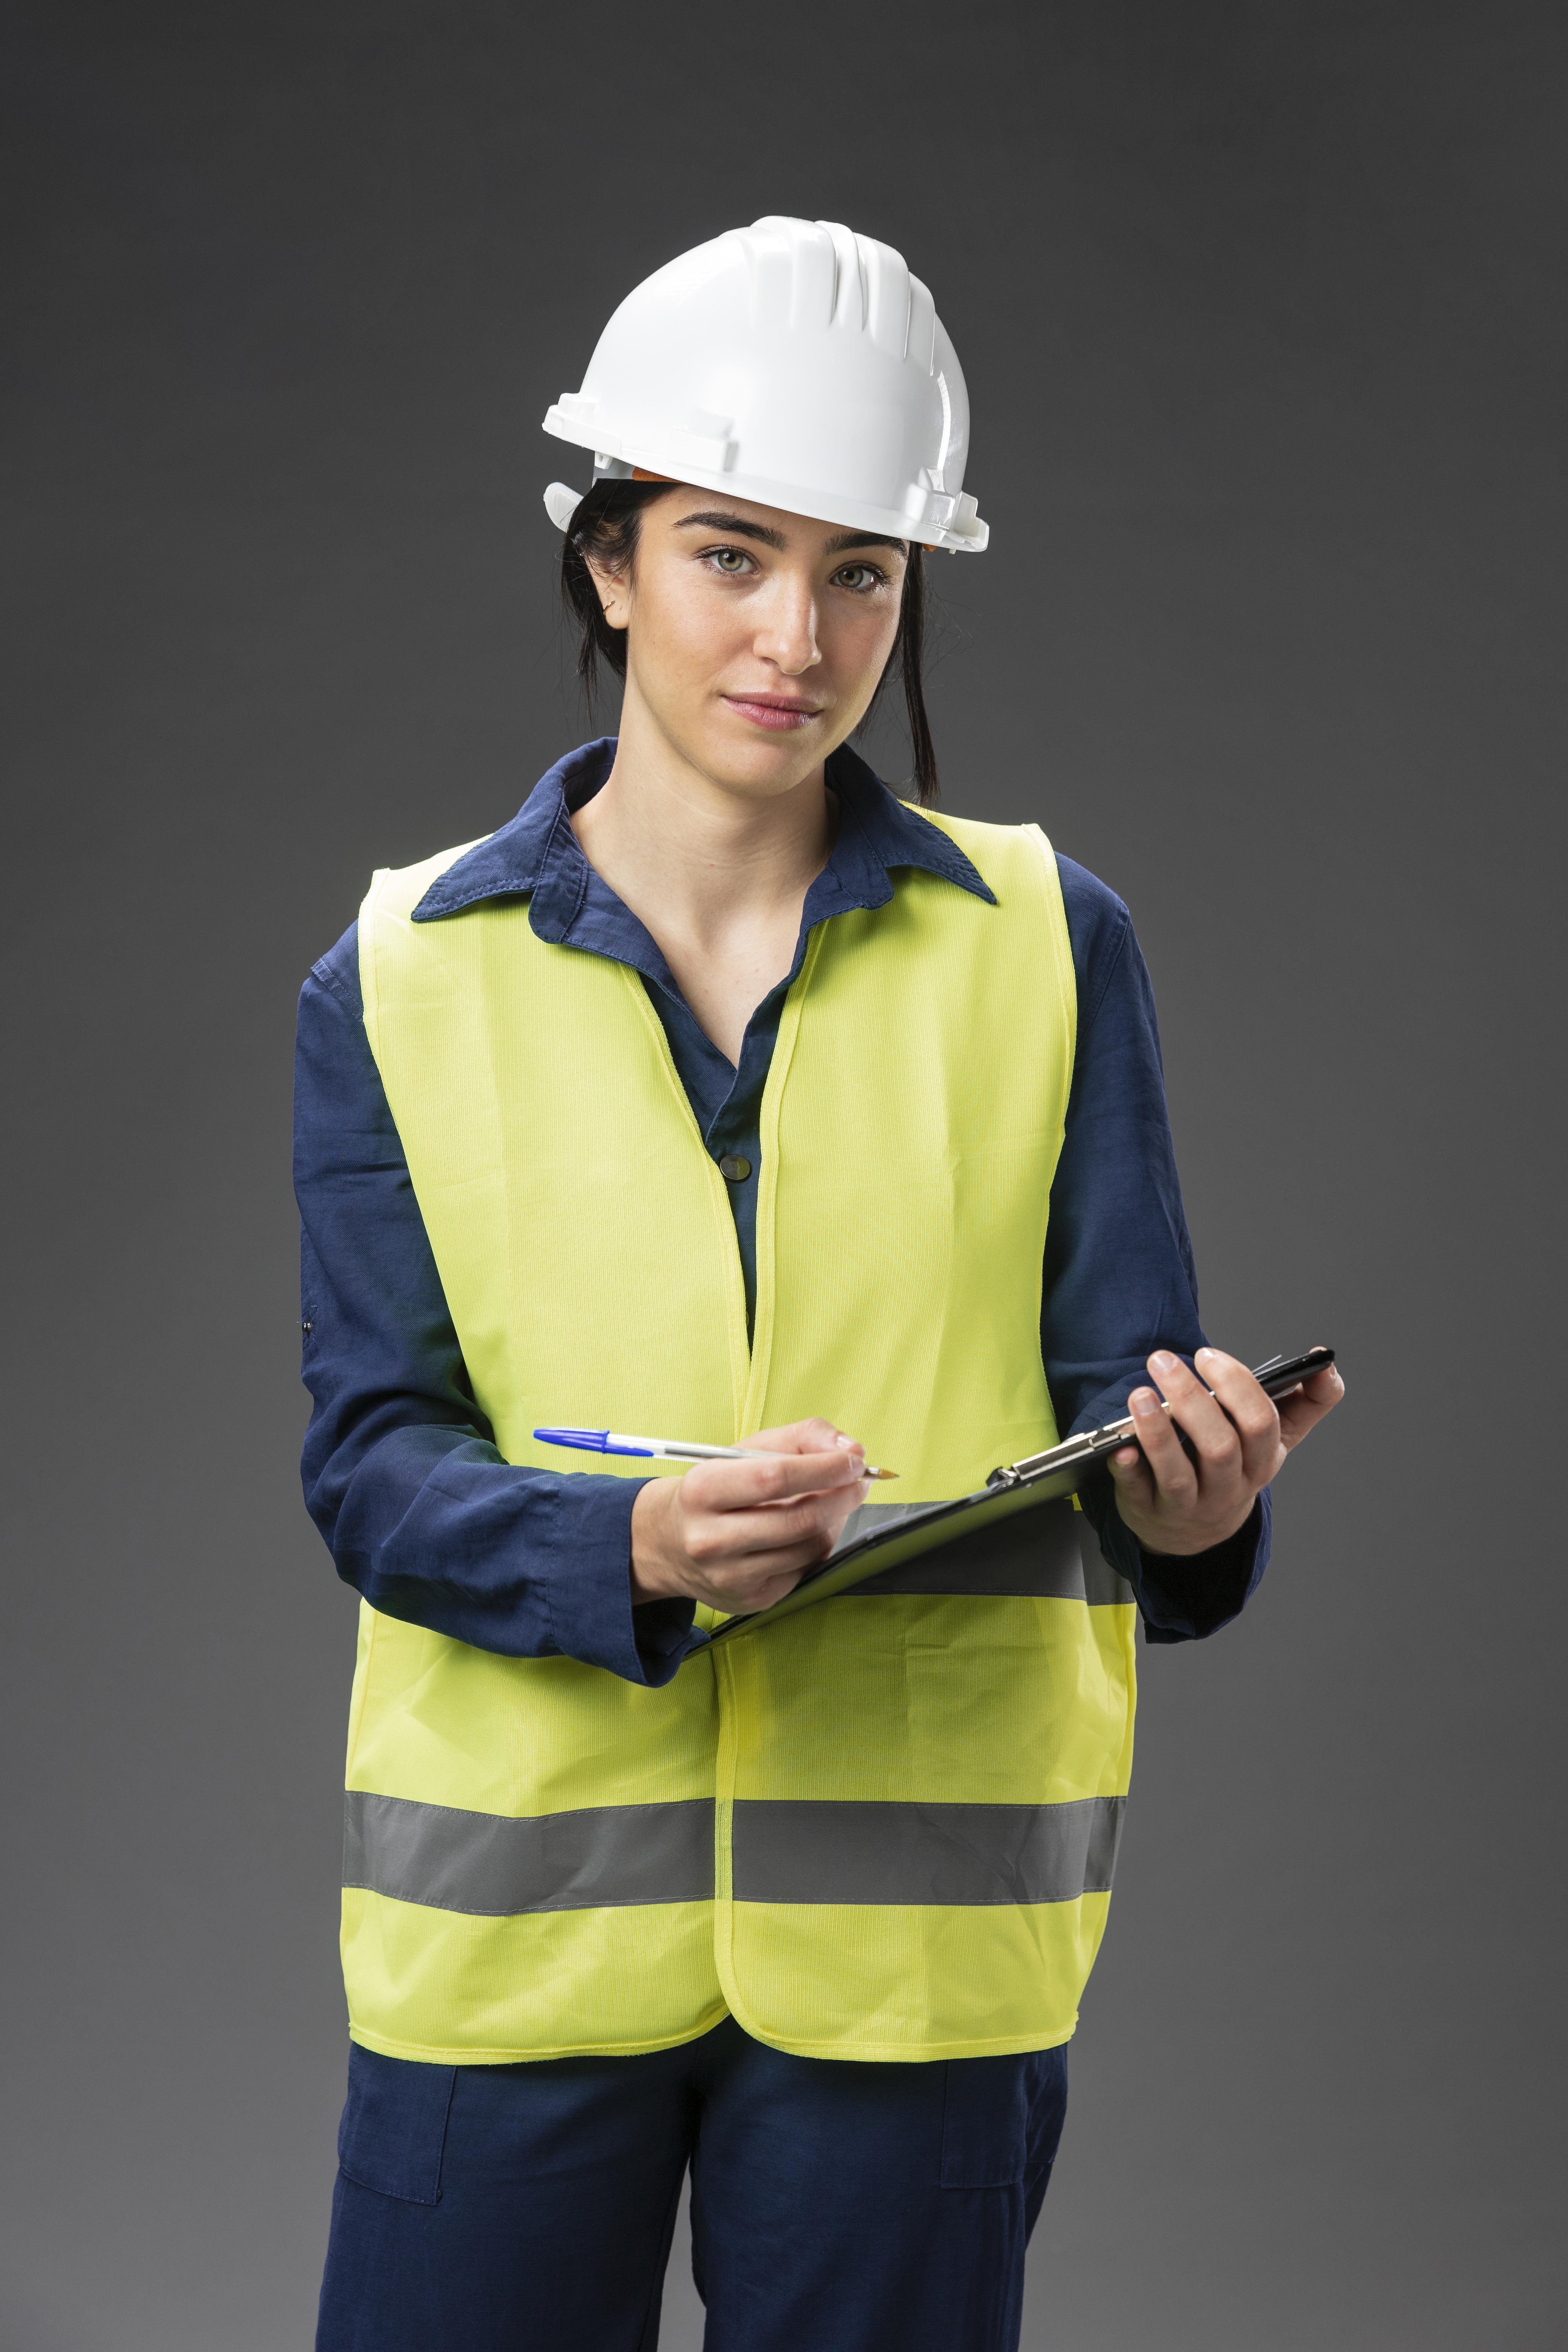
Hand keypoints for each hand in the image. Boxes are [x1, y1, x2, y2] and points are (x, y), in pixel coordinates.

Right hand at [630, 1418, 870, 1611]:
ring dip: (832, 1522)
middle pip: (798, 1518)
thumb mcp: (745, 1451)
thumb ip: (801, 1438)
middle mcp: (710, 1537)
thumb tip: (852, 1449)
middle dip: (841, 1497)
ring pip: (808, 1547)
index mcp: (703, 1489)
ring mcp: (730, 1575)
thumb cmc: (715, 1489)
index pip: (775, 1477)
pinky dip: (816, 1547)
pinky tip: (805, 1533)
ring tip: (829, 1504)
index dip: (824, 1468)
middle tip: (859, 1482)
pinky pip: (804, 1571)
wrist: (668, 1543)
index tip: (853, 1460)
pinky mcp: (750, 1600)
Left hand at [1107, 1346, 1343, 1556]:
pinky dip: (1130, 1471)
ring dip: (1158, 1432)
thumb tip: (1326, 1366)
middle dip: (1192, 1399)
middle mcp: (1229, 1487)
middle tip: (1163, 1360)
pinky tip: (1121, 1451)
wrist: (1198, 1531)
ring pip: (1179, 1473)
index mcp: (1262, 1461)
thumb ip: (1307, 1402)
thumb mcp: (1276, 1440)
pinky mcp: (1151, 1512)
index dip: (1237, 1385)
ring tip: (1139, 1395)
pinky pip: (1139, 1494)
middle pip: (1219, 1446)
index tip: (1208, 1355)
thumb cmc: (1235, 1468)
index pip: (1261, 1423)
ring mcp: (1189, 1504)